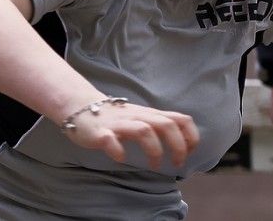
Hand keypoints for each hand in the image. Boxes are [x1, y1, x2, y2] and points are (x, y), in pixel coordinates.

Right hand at [64, 100, 199, 169]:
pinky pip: (109, 140)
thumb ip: (159, 125)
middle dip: (177, 145)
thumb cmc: (116, 117)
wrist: (82, 107)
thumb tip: (185, 142)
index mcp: (149, 115)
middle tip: (177, 163)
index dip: (190, 135)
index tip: (190, 152)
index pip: (179, 118)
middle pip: (165, 124)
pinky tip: (120, 157)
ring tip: (154, 166)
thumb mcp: (142, 118)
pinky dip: (117, 149)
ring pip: (143, 130)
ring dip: (154, 149)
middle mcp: (137, 117)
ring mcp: (119, 124)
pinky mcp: (100, 132)